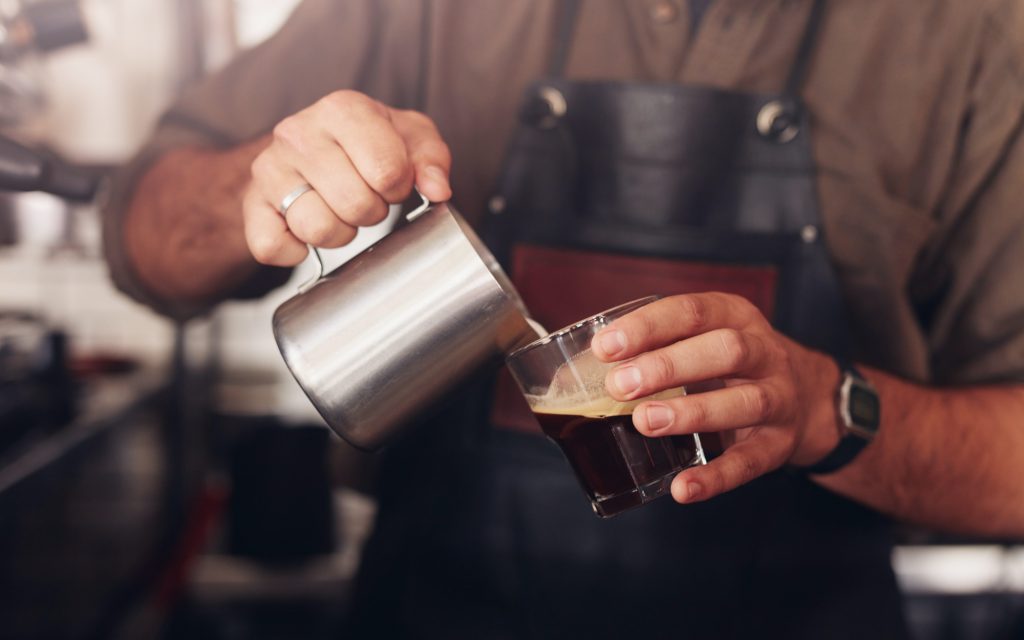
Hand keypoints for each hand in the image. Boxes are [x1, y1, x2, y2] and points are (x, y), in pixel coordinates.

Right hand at [243, 90, 451, 265]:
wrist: (312, 146)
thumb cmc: (369, 142)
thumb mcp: (411, 137)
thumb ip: (432, 159)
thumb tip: (438, 189)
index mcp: (343, 109)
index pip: (387, 171)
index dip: (398, 187)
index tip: (391, 182)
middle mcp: (298, 132)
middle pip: (355, 205)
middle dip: (372, 212)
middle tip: (367, 199)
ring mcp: (269, 168)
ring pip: (316, 229)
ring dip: (340, 234)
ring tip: (340, 212)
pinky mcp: (252, 202)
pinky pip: (270, 246)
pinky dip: (294, 252)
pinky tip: (307, 235)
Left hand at [591, 293, 841, 503]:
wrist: (807, 396)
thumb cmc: (728, 365)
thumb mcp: (699, 340)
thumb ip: (648, 350)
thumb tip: (568, 378)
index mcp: (734, 316)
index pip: (691, 312)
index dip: (647, 327)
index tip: (606, 347)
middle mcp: (764, 352)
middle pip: (724, 350)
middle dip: (668, 367)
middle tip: (620, 386)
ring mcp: (778, 398)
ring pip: (744, 401)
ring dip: (691, 412)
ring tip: (645, 422)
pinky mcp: (779, 445)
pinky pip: (750, 462)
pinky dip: (715, 477)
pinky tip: (682, 488)